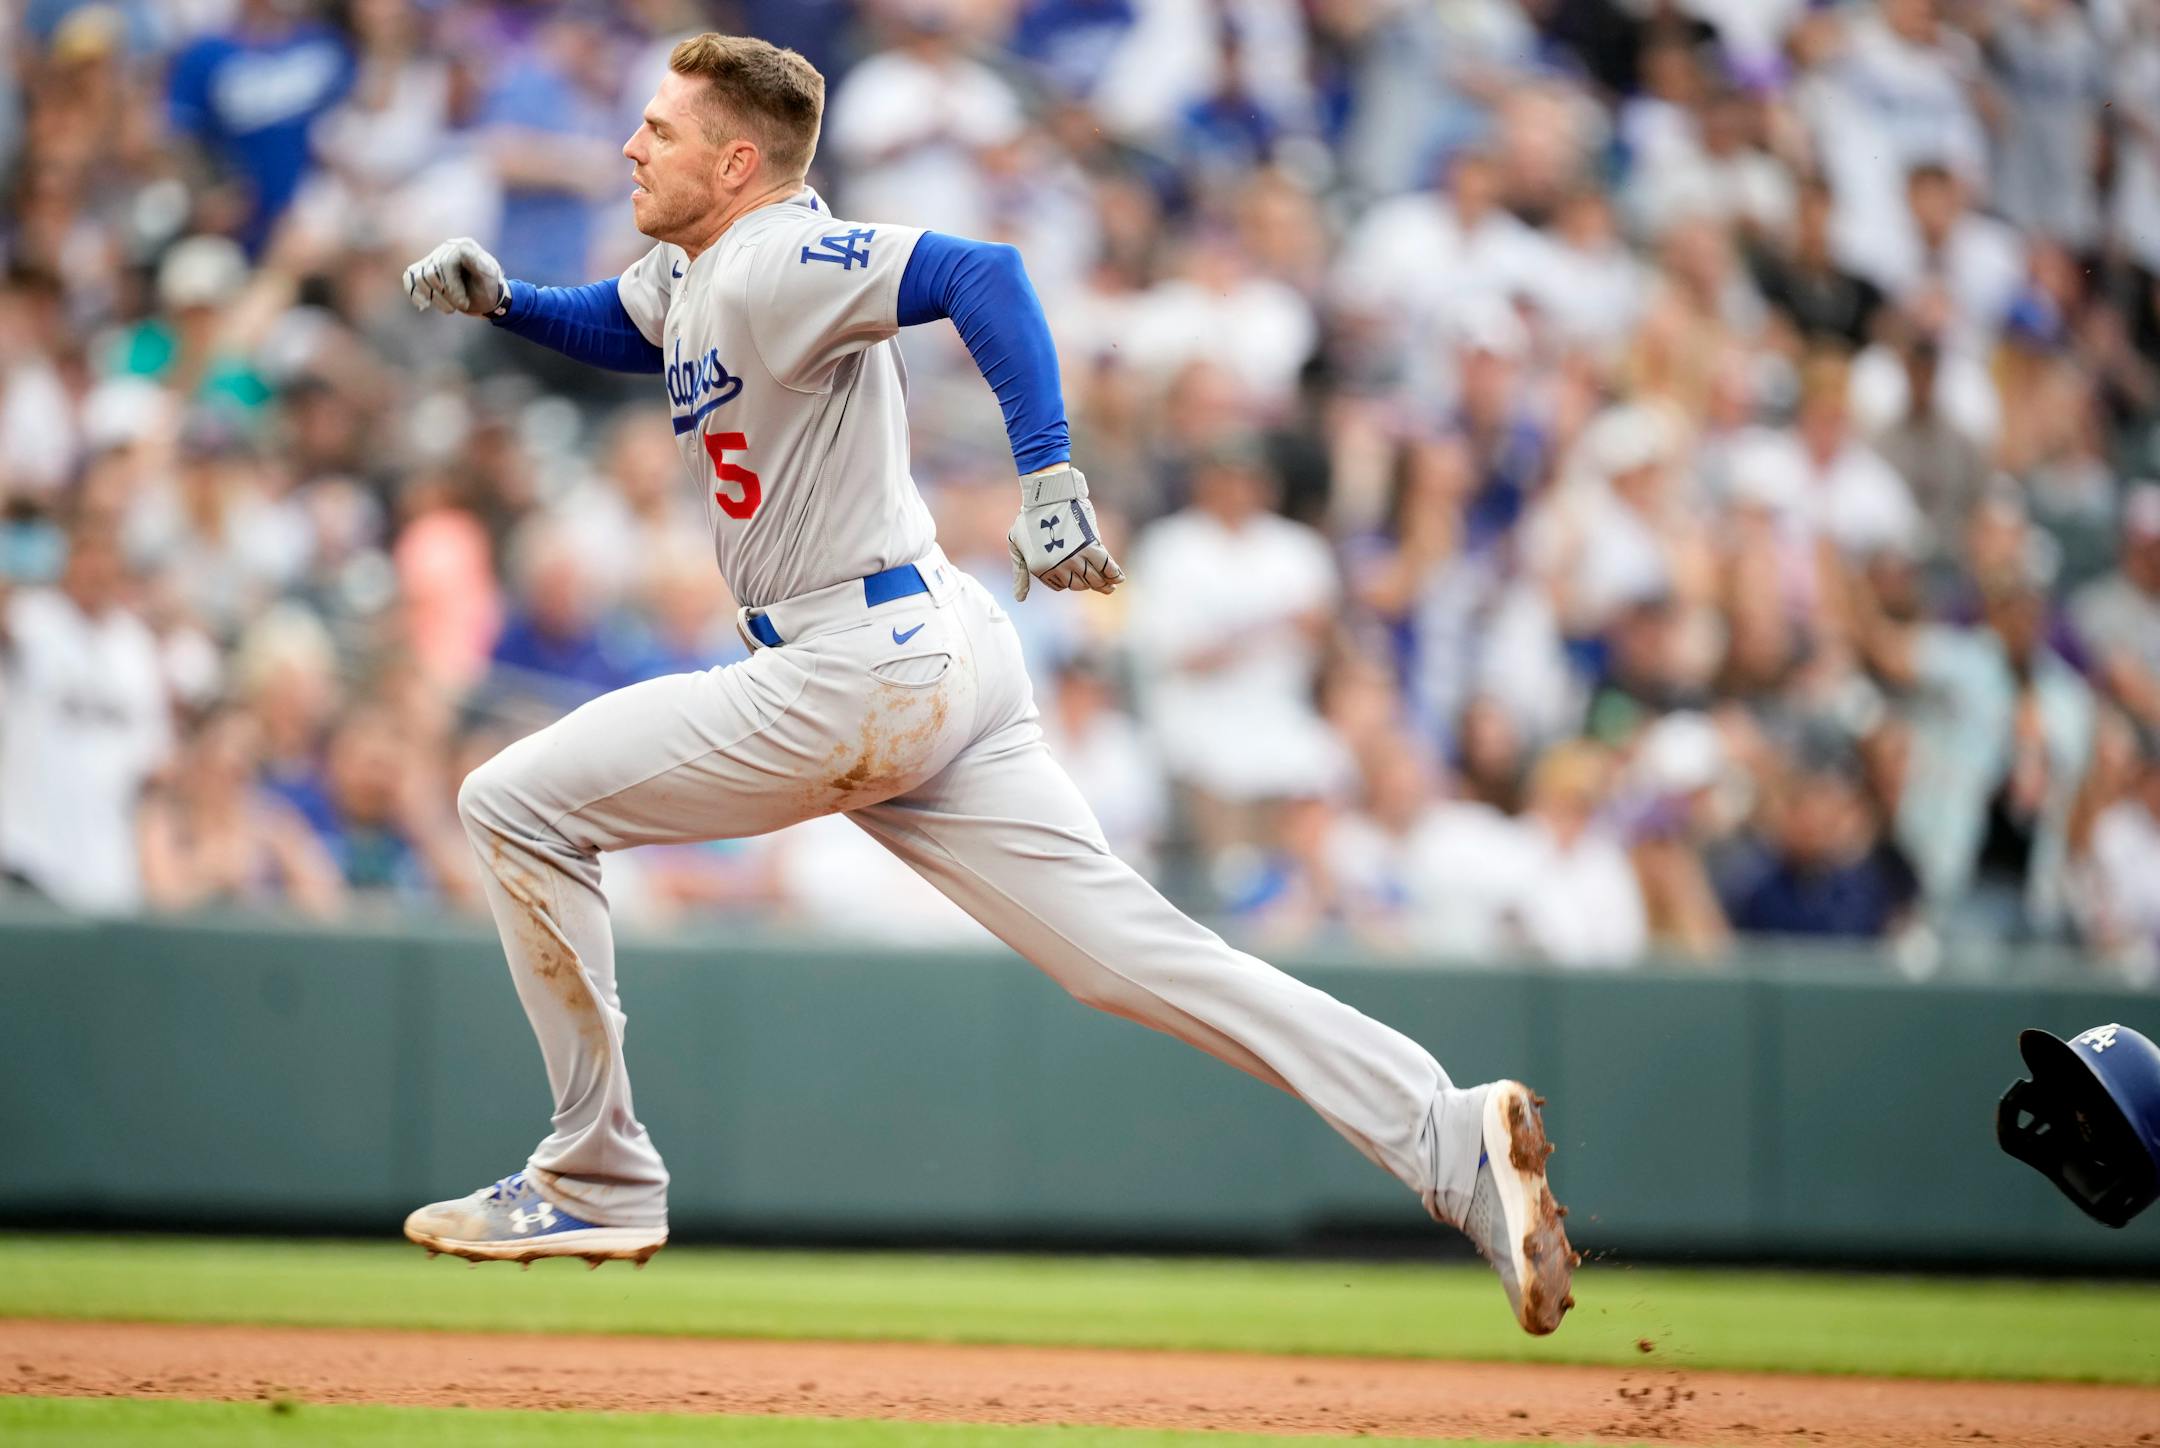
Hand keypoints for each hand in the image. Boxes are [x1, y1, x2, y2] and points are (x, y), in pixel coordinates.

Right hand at [402, 238, 505, 316]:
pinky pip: (409, 278)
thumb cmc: (489, 287)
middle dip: (446, 295)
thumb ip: (479, 264)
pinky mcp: (424, 269)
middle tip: (462, 307)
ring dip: (434, 298)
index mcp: (463, 246)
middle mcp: (446, 248)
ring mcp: (433, 258)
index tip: (464, 303)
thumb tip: (465, 250)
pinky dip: (414, 293)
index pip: (445, 264)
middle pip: (431, 273)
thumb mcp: (490, 278)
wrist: (485, 296)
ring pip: (419, 278)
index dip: (452, 286)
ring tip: (450, 309)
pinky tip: (424, 306)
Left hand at [1006, 465, 1123, 600]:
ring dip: (1105, 583)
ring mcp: (1075, 558)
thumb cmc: (1029, 518)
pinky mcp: (1090, 546)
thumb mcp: (1016, 546)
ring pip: (1094, 578)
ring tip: (1112, 586)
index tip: (1080, 580)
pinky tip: (1120, 578)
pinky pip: (1105, 565)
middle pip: (1081, 584)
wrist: (1047, 496)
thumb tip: (1019, 599)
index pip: (1062, 585)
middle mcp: (1059, 567)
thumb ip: (1021, 573)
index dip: (1072, 583)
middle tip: (1105, 587)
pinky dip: (1114, 573)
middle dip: (1092, 586)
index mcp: (1041, 569)